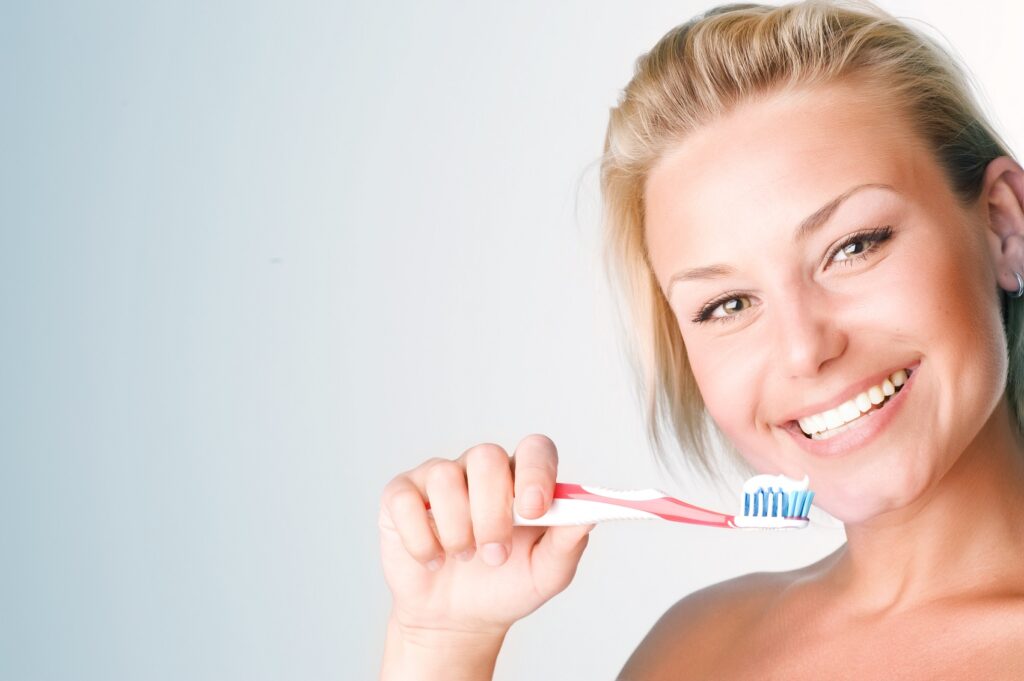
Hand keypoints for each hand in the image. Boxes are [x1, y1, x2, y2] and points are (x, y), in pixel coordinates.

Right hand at [378, 434, 594, 640]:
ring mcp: (439, 479)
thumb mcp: (546, 574)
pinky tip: (433, 560)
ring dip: (458, 531)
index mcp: (522, 480)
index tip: (535, 508)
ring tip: (465, 558)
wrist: (458, 620)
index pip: (534, 448)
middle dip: (492, 513)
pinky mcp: (402, 497)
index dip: (535, 470)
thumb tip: (589, 515)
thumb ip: (568, 543)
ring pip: (445, 478)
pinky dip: (421, 540)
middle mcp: (480, 470)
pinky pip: (406, 500)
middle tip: (495, 554)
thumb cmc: (505, 587)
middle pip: (486, 457)